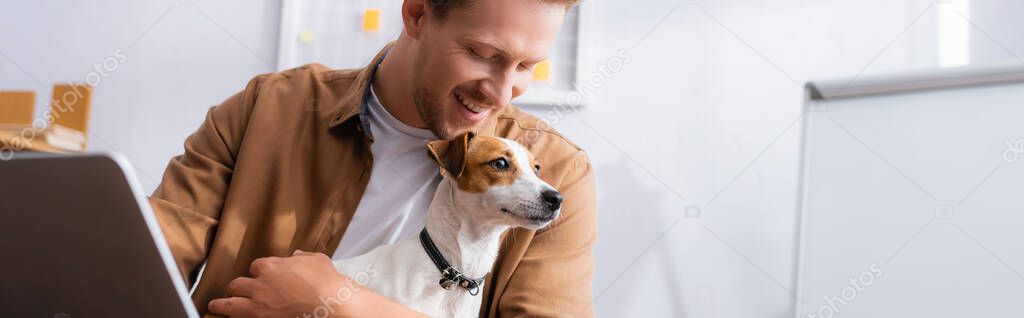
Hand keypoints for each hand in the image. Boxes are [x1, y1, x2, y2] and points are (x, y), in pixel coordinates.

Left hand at [208, 250, 347, 317]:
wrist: (329, 301)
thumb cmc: (325, 280)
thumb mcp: (316, 260)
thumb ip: (303, 257)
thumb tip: (297, 256)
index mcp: (270, 266)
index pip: (255, 267)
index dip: (259, 272)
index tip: (262, 276)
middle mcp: (259, 284)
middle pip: (237, 284)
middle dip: (237, 287)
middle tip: (236, 290)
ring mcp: (258, 304)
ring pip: (230, 303)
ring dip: (221, 304)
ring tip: (214, 306)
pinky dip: (233, 317)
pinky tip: (225, 317)